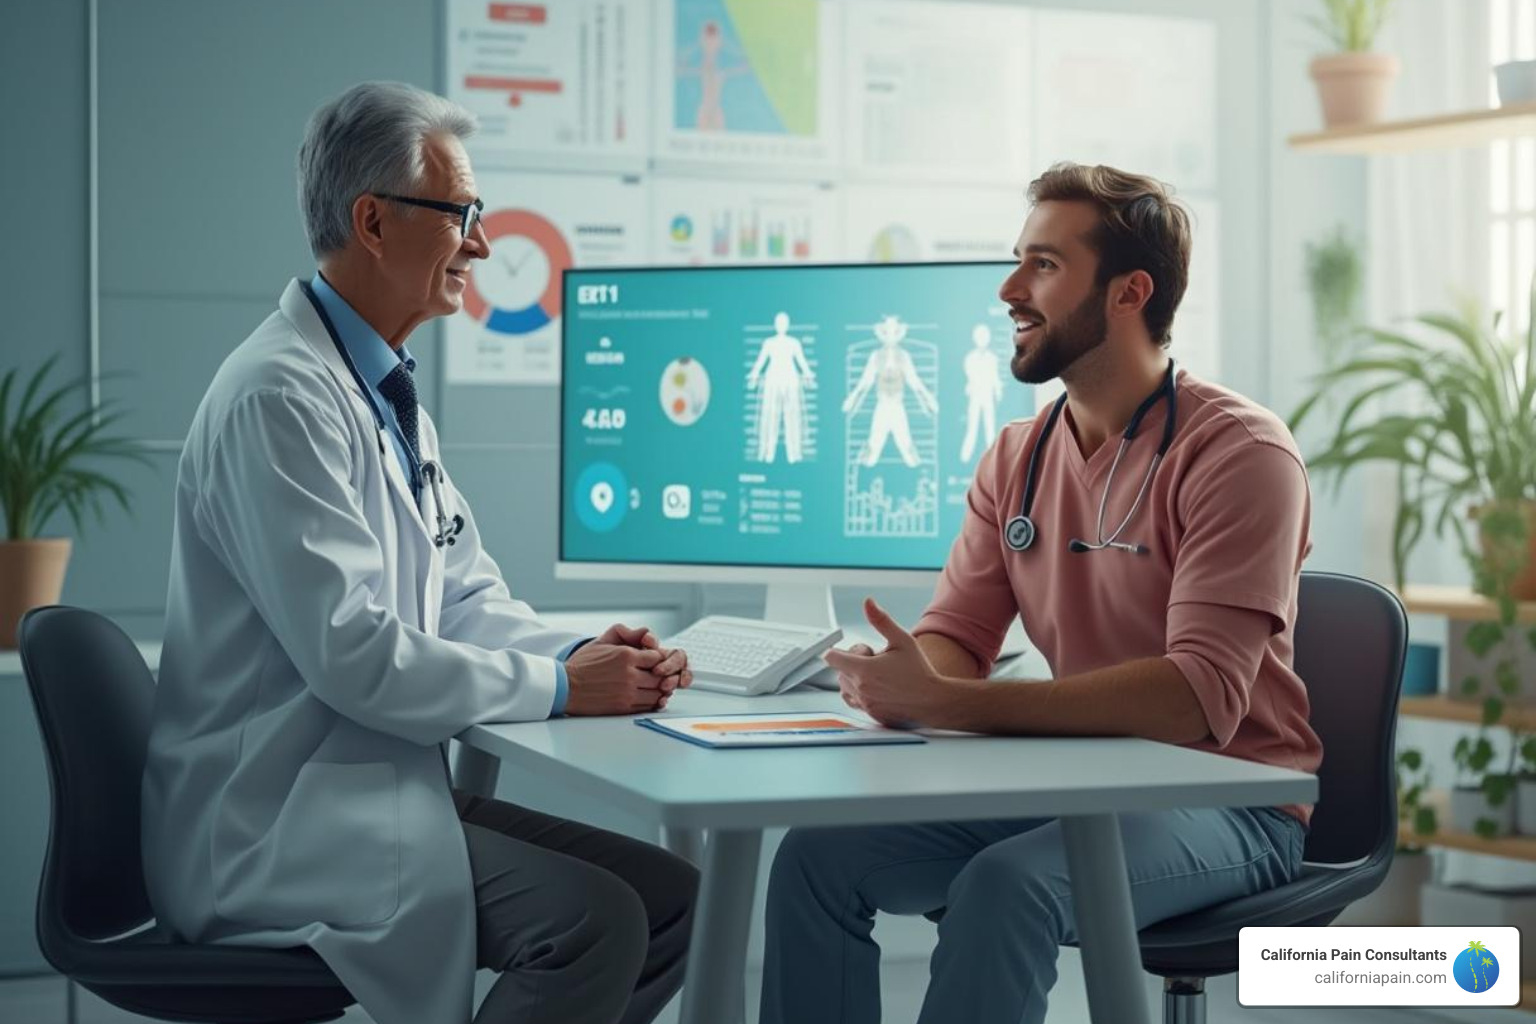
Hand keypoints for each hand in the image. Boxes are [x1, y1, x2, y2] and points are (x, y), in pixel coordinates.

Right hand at [564, 642, 673, 715]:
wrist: (565, 686)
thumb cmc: (582, 664)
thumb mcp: (602, 642)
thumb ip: (625, 633)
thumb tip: (646, 634)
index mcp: (626, 655)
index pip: (657, 657)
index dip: (658, 659)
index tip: (653, 662)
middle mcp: (629, 674)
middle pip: (660, 676)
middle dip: (661, 676)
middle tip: (658, 676)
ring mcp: (627, 692)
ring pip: (657, 693)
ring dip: (657, 690)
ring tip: (652, 687)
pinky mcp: (623, 707)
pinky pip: (646, 706)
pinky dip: (651, 702)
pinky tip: (647, 697)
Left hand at [822, 599, 945, 728]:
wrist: (933, 700)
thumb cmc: (919, 670)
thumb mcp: (902, 640)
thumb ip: (881, 621)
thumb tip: (868, 602)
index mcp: (865, 669)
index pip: (831, 657)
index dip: (841, 651)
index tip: (859, 650)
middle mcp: (861, 688)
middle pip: (839, 670)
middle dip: (852, 663)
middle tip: (876, 661)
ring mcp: (865, 704)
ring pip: (844, 687)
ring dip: (853, 678)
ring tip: (876, 675)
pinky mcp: (870, 714)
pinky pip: (853, 701)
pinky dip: (858, 693)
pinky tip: (875, 687)